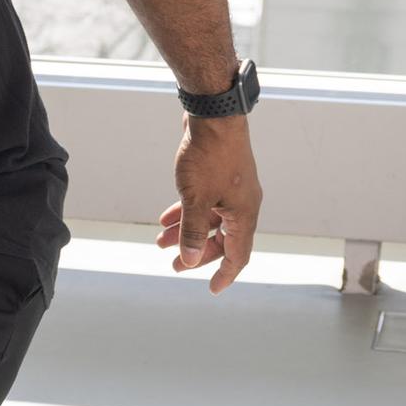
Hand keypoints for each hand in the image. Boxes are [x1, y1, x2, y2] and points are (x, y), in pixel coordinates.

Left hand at [155, 114, 258, 291]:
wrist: (213, 117)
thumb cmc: (209, 156)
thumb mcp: (196, 199)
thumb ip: (193, 232)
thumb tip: (190, 260)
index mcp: (244, 214)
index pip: (239, 254)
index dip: (225, 274)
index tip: (211, 289)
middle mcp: (243, 204)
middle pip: (222, 239)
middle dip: (197, 253)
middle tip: (174, 265)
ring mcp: (231, 189)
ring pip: (209, 220)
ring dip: (186, 232)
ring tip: (160, 242)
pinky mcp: (218, 177)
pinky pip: (204, 203)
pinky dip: (186, 212)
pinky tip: (165, 218)